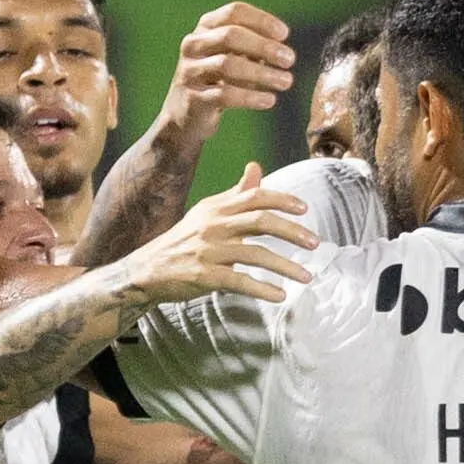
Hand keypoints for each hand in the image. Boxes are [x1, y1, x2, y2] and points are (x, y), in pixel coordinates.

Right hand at [117, 164, 316, 307]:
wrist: (148, 269)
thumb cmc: (185, 240)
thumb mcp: (208, 212)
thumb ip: (235, 194)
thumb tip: (256, 167)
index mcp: (216, 207)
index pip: (254, 196)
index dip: (282, 200)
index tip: (305, 209)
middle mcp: (213, 225)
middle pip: (259, 221)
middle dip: (291, 231)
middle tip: (315, 243)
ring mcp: (208, 251)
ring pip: (255, 254)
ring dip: (285, 266)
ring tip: (307, 276)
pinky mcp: (204, 276)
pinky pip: (239, 281)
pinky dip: (262, 289)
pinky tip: (280, 295)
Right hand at [154, 3, 296, 144]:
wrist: (187, 115)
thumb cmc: (218, 80)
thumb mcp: (234, 57)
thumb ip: (254, 48)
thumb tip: (282, 47)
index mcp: (205, 28)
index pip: (234, 12)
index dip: (261, 20)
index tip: (284, 34)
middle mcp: (194, 45)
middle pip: (230, 36)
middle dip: (264, 46)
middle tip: (289, 59)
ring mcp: (190, 71)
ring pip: (228, 65)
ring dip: (262, 73)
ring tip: (286, 81)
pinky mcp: (193, 98)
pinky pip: (225, 95)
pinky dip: (251, 97)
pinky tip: (269, 100)